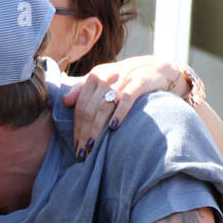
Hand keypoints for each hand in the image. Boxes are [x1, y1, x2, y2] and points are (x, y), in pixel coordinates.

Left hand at [63, 56, 185, 156]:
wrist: (158, 69)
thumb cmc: (127, 79)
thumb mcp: (104, 79)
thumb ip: (83, 89)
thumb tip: (64, 102)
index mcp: (95, 76)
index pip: (80, 106)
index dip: (76, 128)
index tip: (76, 147)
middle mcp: (106, 76)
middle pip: (89, 109)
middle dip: (84, 133)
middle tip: (83, 154)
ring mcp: (123, 79)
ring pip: (103, 107)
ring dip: (96, 129)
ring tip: (93, 147)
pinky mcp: (139, 82)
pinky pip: (126, 99)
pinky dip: (119, 113)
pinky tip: (113, 128)